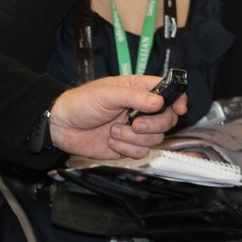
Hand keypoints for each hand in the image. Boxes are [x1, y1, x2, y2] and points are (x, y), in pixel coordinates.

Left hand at [48, 74, 186, 158]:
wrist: (61, 127)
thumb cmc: (81, 103)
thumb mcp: (107, 94)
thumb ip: (134, 97)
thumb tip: (159, 101)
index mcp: (138, 89)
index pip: (168, 91)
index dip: (178, 98)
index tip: (180, 108)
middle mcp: (141, 109)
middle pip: (168, 118)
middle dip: (154, 124)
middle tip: (134, 124)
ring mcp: (136, 129)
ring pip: (156, 138)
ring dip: (134, 138)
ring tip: (113, 131)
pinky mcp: (129, 146)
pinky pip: (142, 152)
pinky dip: (127, 149)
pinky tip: (111, 141)